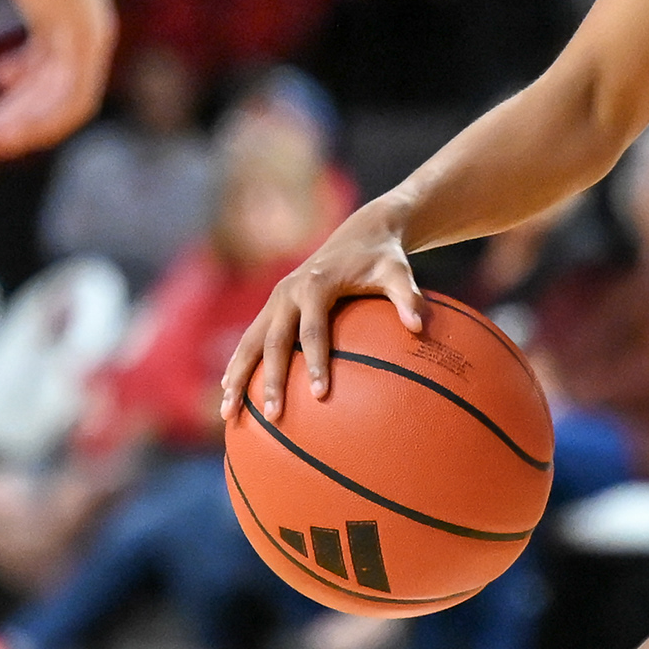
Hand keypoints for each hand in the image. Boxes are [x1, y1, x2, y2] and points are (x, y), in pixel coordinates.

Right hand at [0, 0, 112, 162]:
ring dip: (25, 128)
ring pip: (65, 103)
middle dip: (11, 125)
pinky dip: (47, 116)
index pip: (42, 77)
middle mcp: (76, 25)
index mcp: (53, 12)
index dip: (12, 106)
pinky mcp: (91, 28)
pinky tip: (11, 126)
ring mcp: (88, 28)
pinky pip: (77, 92)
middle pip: (51, 97)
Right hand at [223, 203, 427, 419]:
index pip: (313, 330)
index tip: (319, 395)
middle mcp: (287, 292)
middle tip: (274, 414)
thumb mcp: (398, 271)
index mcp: (315, 284)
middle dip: (271, 379)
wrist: (360, 234)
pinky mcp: (271, 308)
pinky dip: (238, 366)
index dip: (315, 361)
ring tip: (228, 414)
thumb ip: (408, 296)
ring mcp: (275, 300)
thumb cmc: (382, 258)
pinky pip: (250, 340)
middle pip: (274, 341)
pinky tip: (231, 396)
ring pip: (249, 342)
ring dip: (237, 376)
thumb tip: (419, 327)